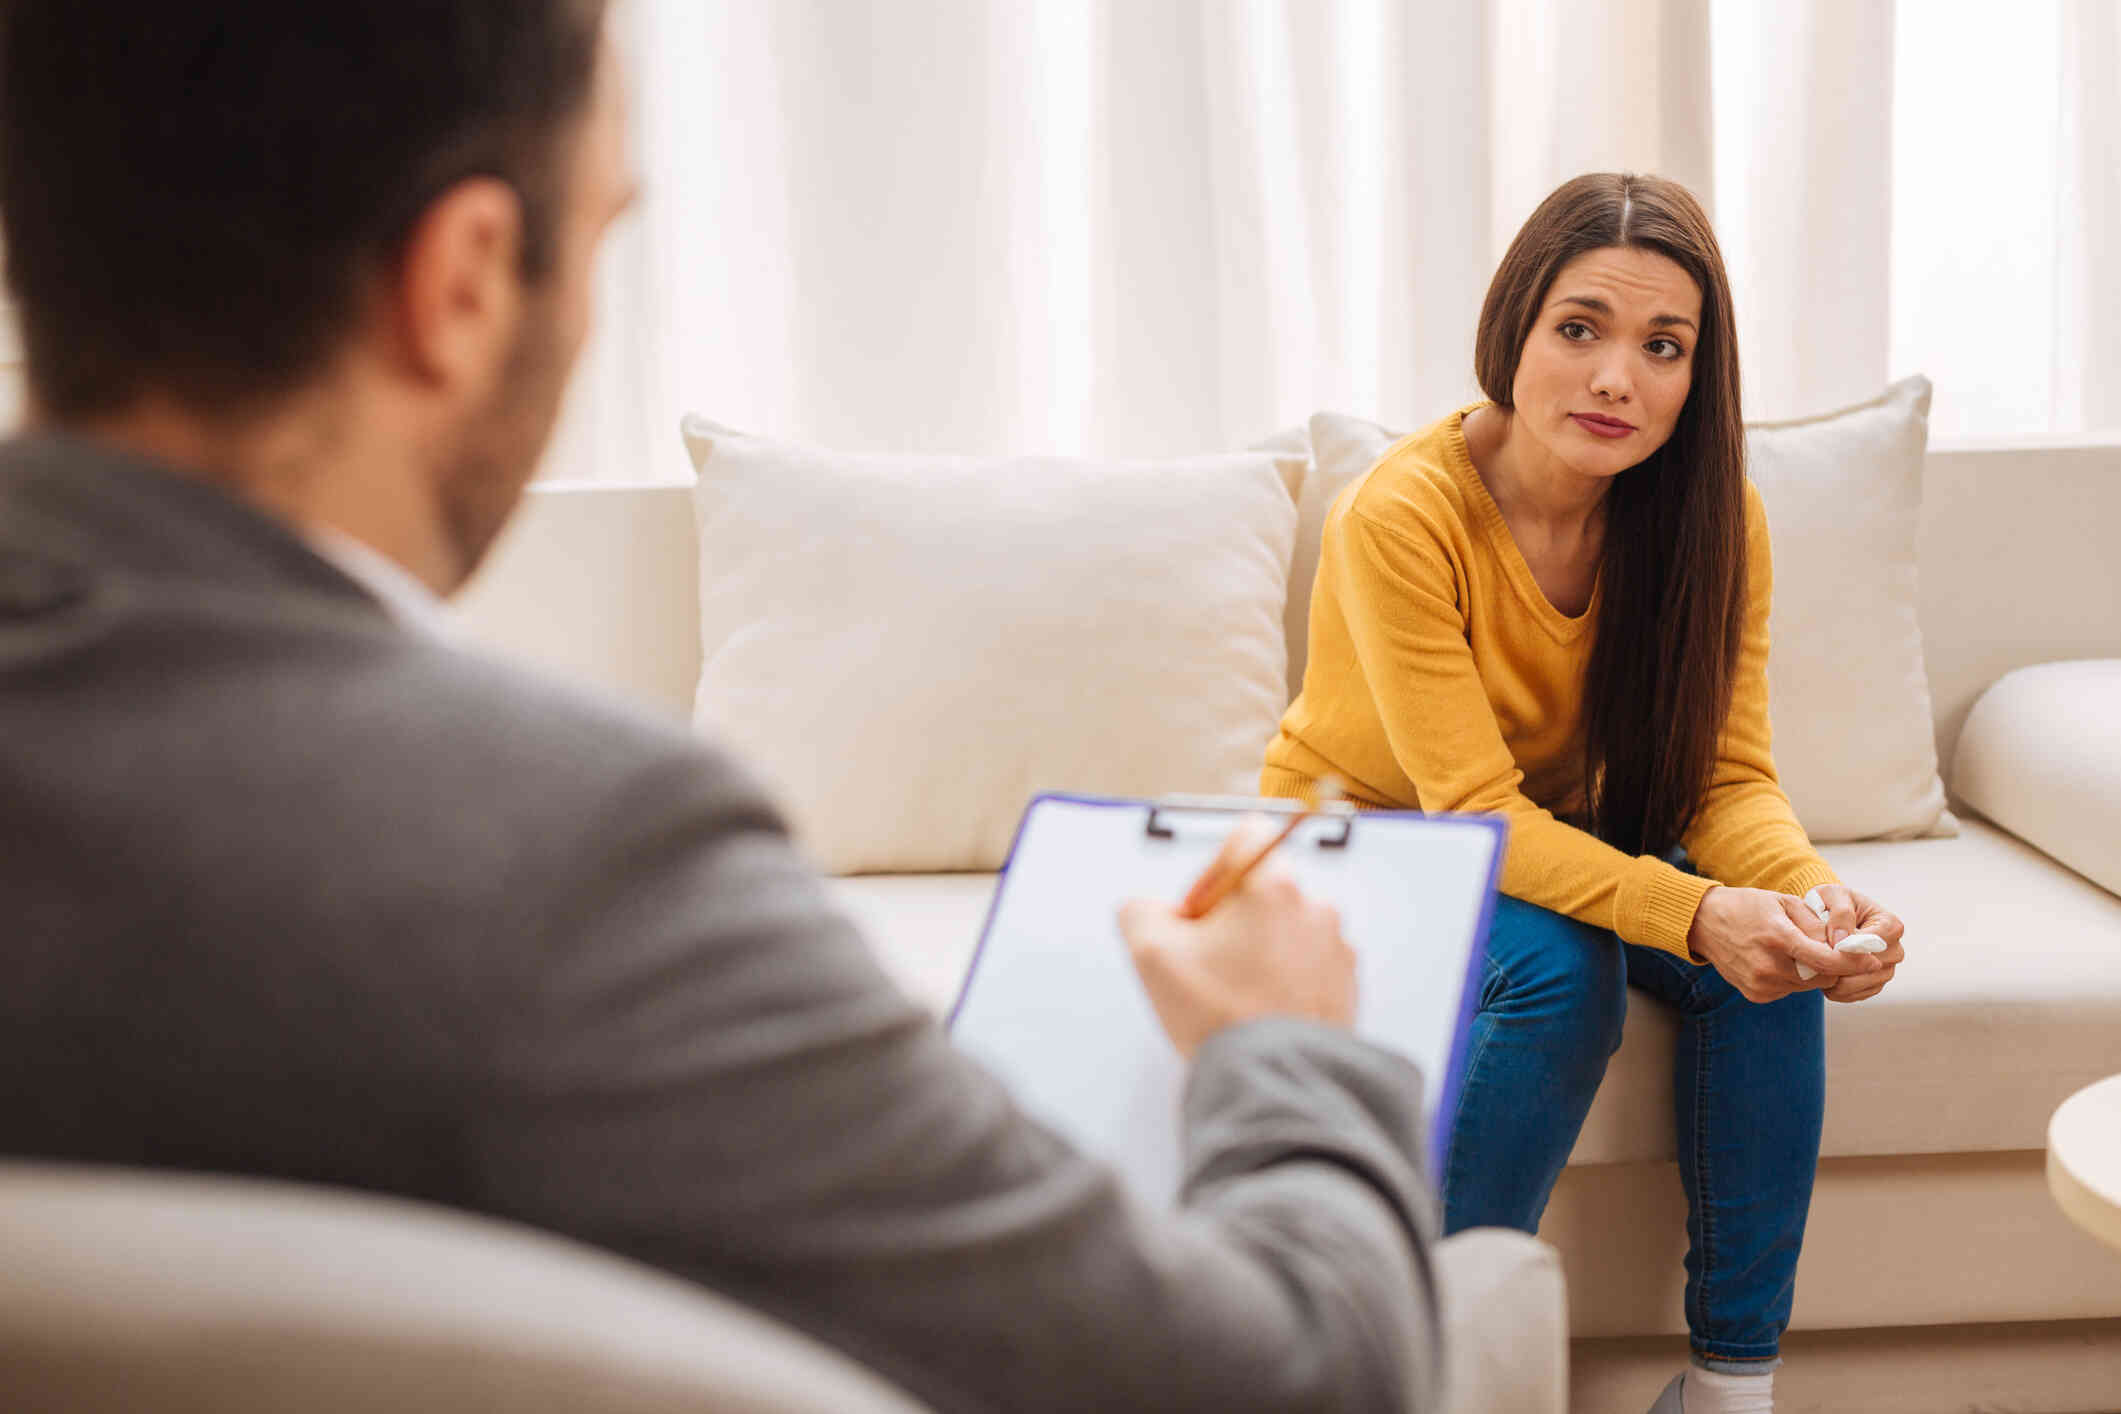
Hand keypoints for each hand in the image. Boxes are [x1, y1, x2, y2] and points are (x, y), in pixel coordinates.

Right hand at [1117, 815, 1355, 1057]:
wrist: (1278, 1077)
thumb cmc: (1224, 1017)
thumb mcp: (1151, 956)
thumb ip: (1139, 911)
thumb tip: (1151, 910)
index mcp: (1272, 886)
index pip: (1245, 836)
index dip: (1211, 870)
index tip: (1201, 911)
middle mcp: (1312, 907)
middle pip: (1264, 886)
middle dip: (1232, 917)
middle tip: (1209, 962)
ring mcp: (1334, 945)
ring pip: (1286, 926)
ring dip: (1260, 948)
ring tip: (1236, 994)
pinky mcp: (1344, 981)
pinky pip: (1308, 961)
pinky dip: (1285, 976)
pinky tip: (1261, 1008)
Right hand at [1686, 885, 1880, 1003]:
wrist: (1704, 923)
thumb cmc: (1747, 907)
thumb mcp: (1784, 903)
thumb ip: (1817, 924)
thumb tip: (1845, 945)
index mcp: (1777, 938)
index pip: (1826, 960)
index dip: (1853, 962)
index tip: (1872, 960)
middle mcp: (1768, 966)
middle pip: (1821, 976)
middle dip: (1833, 965)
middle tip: (1832, 950)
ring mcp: (1760, 984)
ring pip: (1807, 986)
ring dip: (1812, 972)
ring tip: (1796, 950)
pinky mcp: (1756, 994)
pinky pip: (1789, 990)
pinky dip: (1793, 978)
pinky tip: (1778, 961)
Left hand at [1804, 884, 1906, 1003]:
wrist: (1826, 916)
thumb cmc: (1831, 902)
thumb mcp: (1832, 896)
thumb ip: (1841, 913)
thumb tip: (1843, 939)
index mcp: (1890, 924)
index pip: (1873, 943)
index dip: (1848, 946)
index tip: (1826, 945)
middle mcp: (1895, 949)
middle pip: (1871, 966)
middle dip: (1842, 965)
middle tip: (1816, 960)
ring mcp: (1887, 969)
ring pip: (1864, 983)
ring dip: (1839, 980)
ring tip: (1817, 968)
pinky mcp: (1874, 984)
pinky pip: (1858, 995)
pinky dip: (1839, 991)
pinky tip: (1823, 979)